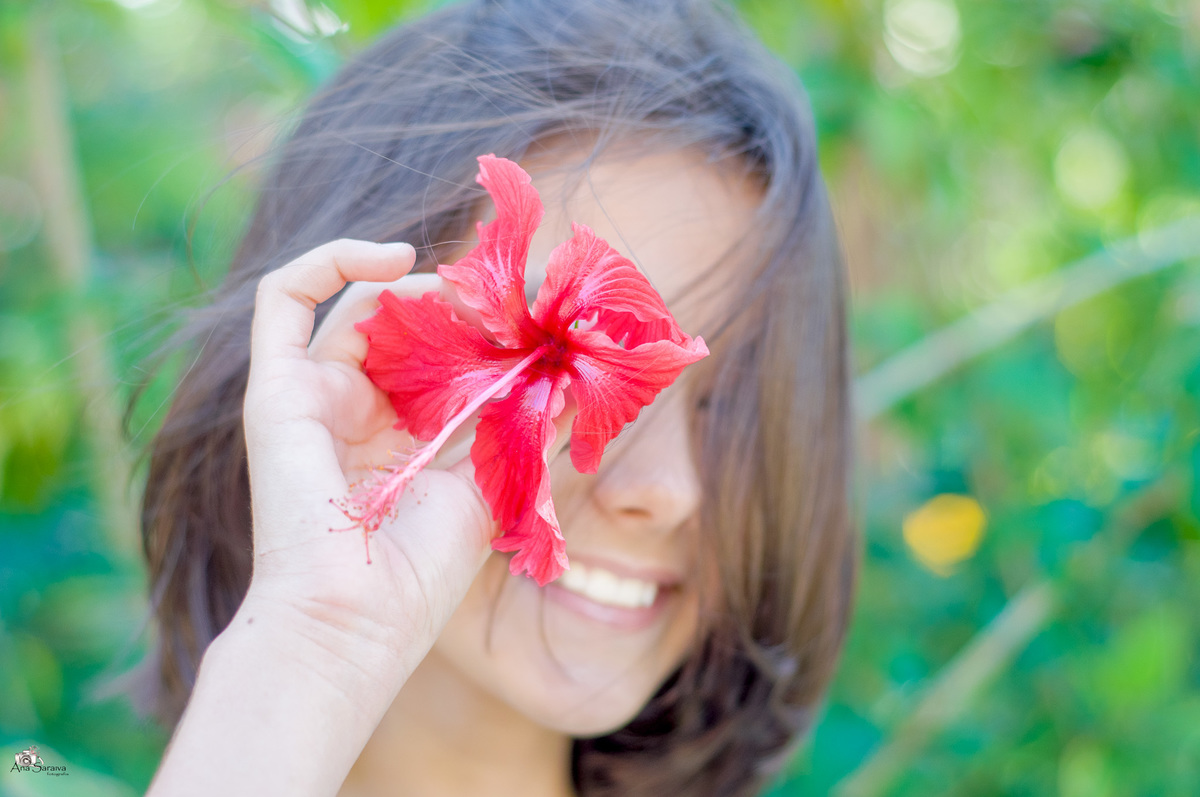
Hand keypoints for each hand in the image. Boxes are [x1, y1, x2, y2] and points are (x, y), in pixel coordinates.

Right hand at [149, 240, 499, 796]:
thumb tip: (575, 376)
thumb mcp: (491, 483)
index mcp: (401, 435)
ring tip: (476, 294)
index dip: (484, 326)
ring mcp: (313, 396)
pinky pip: (281, 298)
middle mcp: (355, 410)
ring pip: (361, 306)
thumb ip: (526, 424)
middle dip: (461, 302)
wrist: (358, 622)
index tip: (539, 312)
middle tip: (518, 295)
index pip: (440, 355)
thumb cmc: (420, 572)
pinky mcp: (276, 388)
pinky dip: (332, 261)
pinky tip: (399, 260)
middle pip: (405, 326)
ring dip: (422, 288)